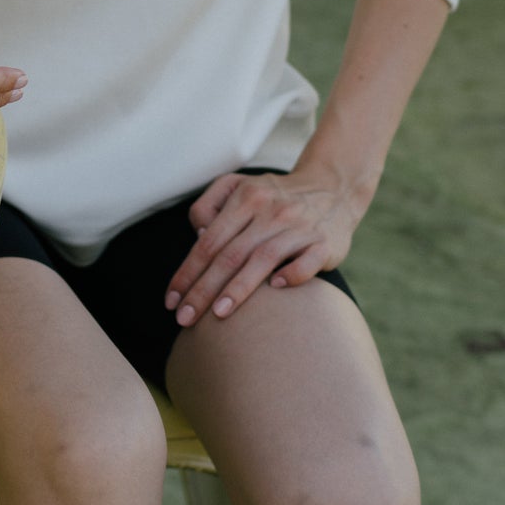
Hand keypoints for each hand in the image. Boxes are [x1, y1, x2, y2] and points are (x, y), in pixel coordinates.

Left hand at [164, 166, 367, 326]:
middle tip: (185, 318)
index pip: (208, 241)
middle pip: (229, 254)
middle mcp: (270, 211)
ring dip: (239, 288)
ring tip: (218, 315)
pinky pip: (308, 261)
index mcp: (245, 197)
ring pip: (263, 258)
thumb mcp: (238, 185)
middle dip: (203, 289)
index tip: (171, 301)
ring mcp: (299, 227)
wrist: (333, 187)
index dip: (187, 272)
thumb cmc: (274, 195)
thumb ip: (210, 206)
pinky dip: (293, 274)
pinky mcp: (325, 243)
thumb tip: (198, 236)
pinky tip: (276, 288)